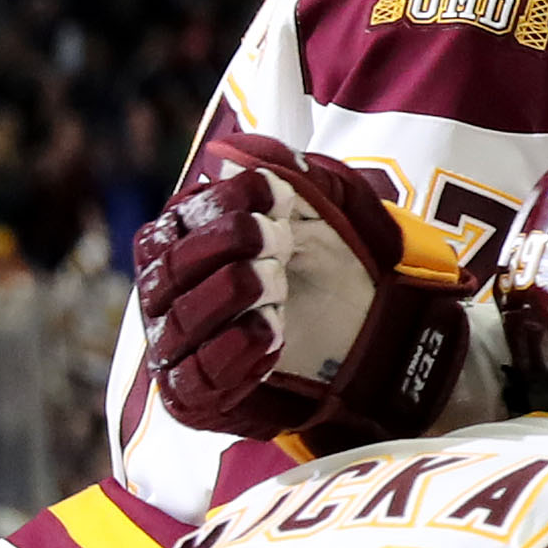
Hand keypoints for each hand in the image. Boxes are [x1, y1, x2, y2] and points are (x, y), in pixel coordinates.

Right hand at [135, 136, 470, 448]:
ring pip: (178, 321)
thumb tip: (232, 150)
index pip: (176, 221)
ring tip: (276, 284)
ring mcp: (178, 349)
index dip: (218, 204)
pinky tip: (270, 334)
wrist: (379, 342)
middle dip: (223, 246)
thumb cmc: (339, 267)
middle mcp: (168, 297)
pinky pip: (197, 378)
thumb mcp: (329, 208)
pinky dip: (232, 352)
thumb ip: (288, 173)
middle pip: (170, 268)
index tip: (272, 194)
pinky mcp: (197, 397)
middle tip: (275, 238)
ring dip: (228, 295)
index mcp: (186, 246)